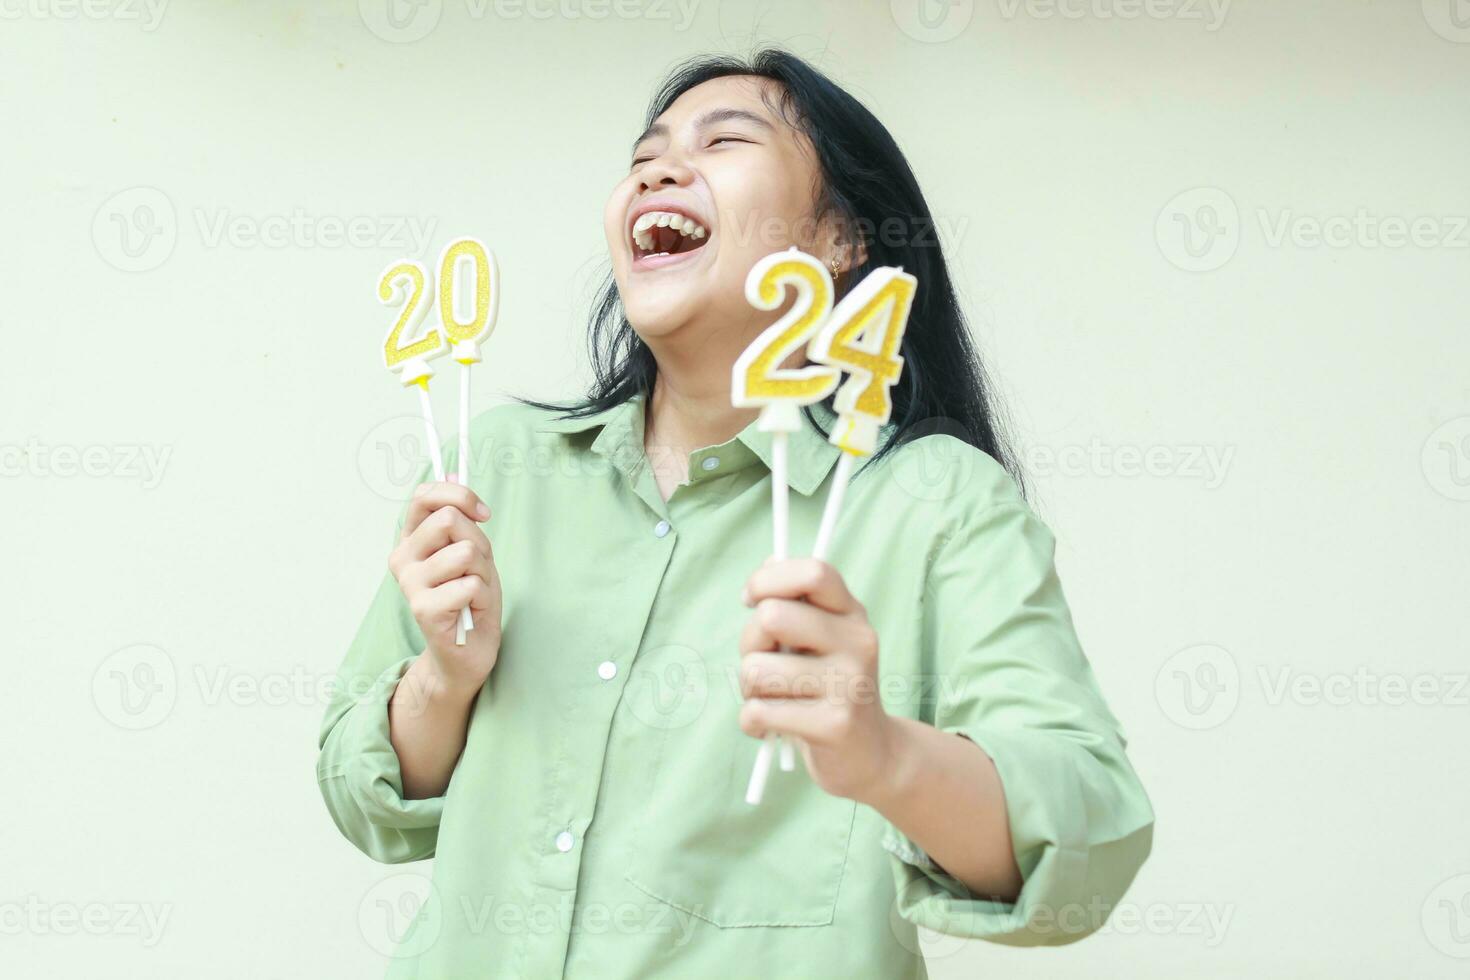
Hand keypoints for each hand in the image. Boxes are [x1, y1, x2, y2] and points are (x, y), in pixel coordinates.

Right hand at [388, 481, 501, 695]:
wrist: (467, 652)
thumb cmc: (470, 599)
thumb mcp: (471, 551)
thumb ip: (461, 516)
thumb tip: (452, 469)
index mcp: (411, 540)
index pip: (425, 495)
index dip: (459, 495)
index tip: (483, 514)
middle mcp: (402, 558)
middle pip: (450, 520)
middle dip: (479, 542)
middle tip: (476, 571)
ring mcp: (410, 584)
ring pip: (466, 552)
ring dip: (483, 573)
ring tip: (473, 593)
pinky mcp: (423, 609)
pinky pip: (471, 584)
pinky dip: (483, 598)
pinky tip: (471, 612)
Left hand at [737, 558, 898, 803]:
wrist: (873, 756)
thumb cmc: (831, 689)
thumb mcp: (823, 639)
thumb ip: (797, 602)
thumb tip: (768, 563)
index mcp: (852, 614)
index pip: (813, 572)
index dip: (768, 580)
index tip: (752, 600)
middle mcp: (858, 642)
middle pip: (772, 616)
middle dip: (750, 643)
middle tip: (765, 664)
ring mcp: (848, 684)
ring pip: (756, 669)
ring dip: (750, 690)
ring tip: (774, 701)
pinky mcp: (833, 725)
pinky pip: (758, 712)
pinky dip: (752, 723)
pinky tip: (773, 728)